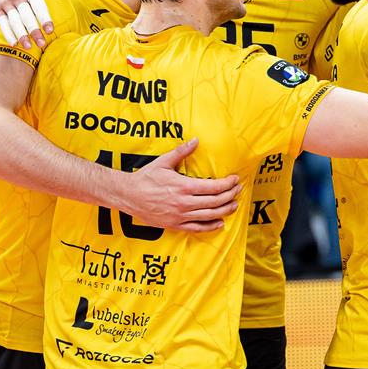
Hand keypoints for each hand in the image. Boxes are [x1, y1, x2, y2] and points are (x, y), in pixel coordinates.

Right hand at [0, 0, 64, 50]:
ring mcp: (6, 2)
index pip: (38, 5)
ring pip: (13, 21)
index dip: (44, 18)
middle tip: (41, 44)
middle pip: (25, 15)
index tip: (50, 30)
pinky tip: (14, 44)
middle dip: (33, 30)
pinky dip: (8, 34)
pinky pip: (2, 22)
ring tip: (29, 47)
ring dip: (21, 35)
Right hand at [114, 139, 243, 231]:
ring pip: (209, 216)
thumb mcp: (163, 162)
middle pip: (215, 201)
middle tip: (238, 190)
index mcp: (184, 186)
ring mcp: (180, 216)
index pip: (213, 187)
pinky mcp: (175, 225)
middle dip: (230, 196)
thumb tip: (196, 140)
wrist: (128, 196)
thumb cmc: (146, 178)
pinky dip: (210, 227)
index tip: (235, 180)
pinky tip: (220, 223)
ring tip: (234, 205)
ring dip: (225, 210)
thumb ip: (181, 151)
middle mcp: (184, 203)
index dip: (228, 184)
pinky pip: (197, 228)